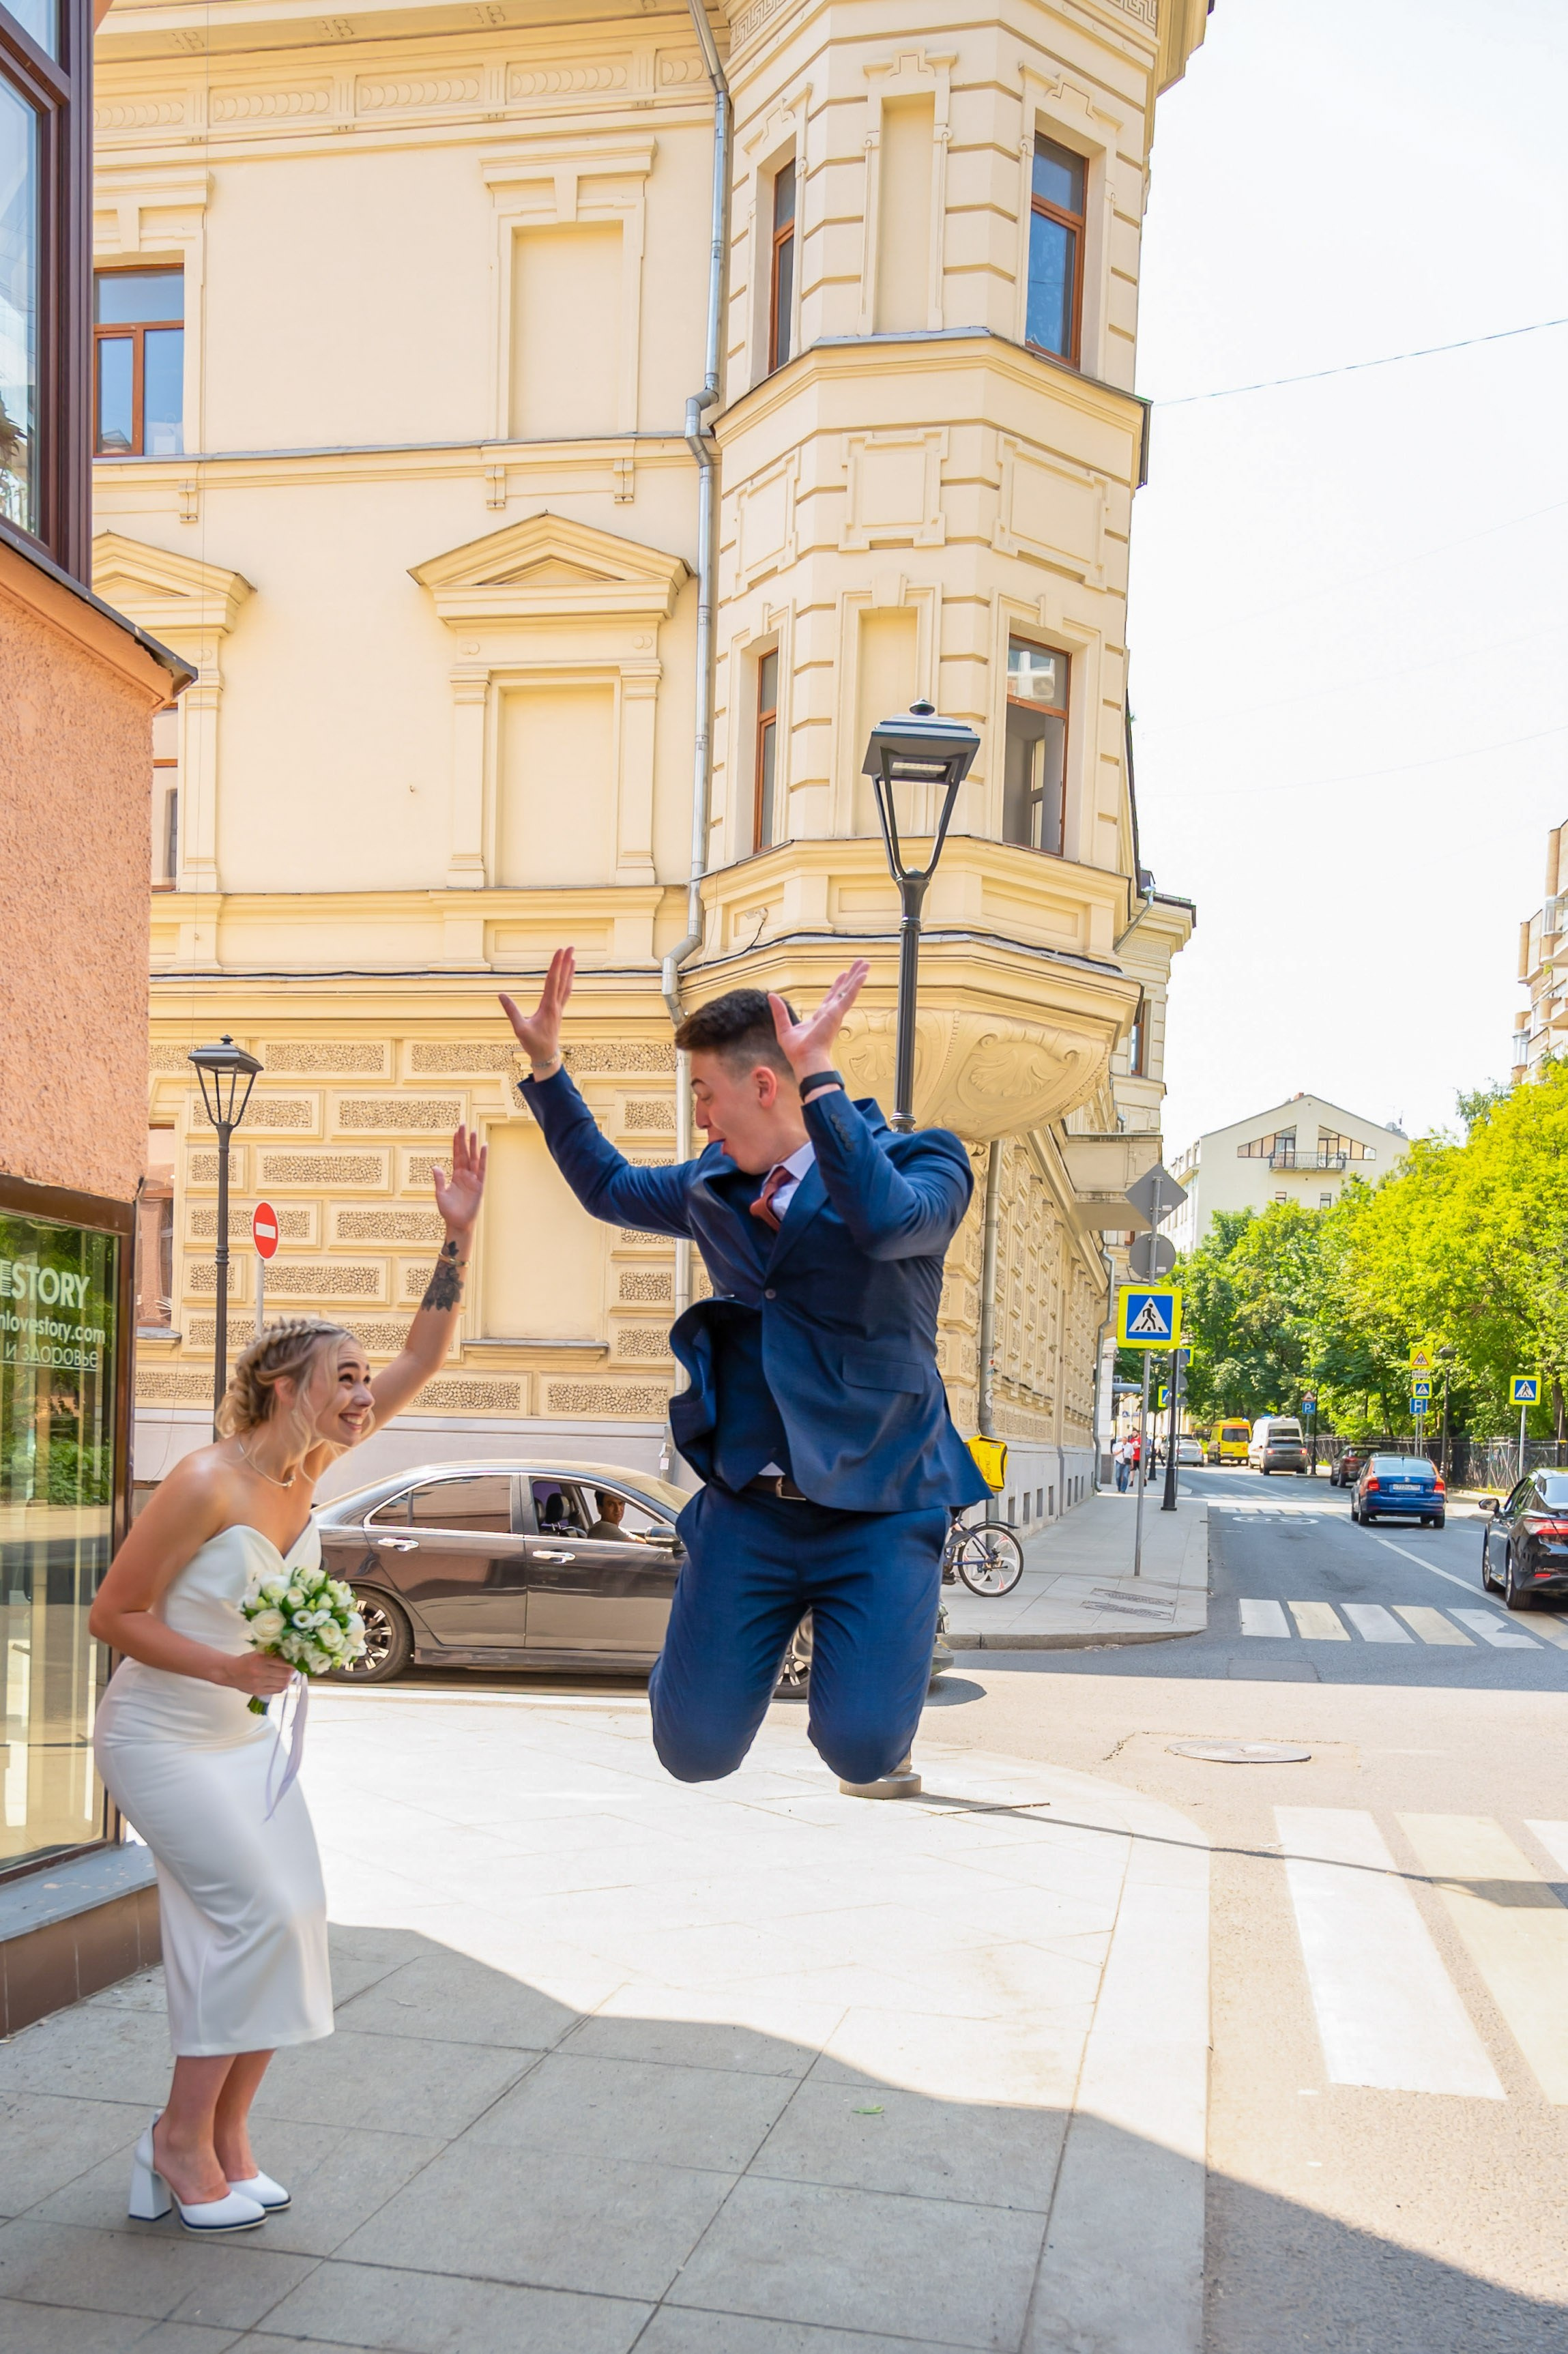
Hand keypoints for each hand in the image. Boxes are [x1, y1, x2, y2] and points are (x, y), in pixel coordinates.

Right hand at [217, 1651, 293, 1696]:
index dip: (291, 1663)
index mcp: (260, 1659)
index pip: (282, 1662)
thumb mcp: (258, 1653)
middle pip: (284, 1673)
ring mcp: (259, 1683)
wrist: (230, 1672)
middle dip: (291, 1671)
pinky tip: (282, 1682)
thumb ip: (271, 1655)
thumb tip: (289, 1657)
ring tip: (288, 1676)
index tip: (295, 1661)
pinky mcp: (258, 1691)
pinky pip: (276, 1690)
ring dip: (288, 1679)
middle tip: (293, 1669)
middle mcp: (260, 1671)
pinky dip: (282, 1686)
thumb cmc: (245, 1661)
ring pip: (282, 1683)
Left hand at [432, 1125, 485, 1238]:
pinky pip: (481, 1169)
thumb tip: (435, 1166)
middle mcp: (465, 1174)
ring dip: (473, 1145)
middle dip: (464, 1139)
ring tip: (474, 1131)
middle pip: (465, 1153)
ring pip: (473, 1158)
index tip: (456, 1130)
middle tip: (463, 1124)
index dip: (456, 1143)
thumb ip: (439, 1179)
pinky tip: (484, 1147)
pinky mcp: (479, 1185)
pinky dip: (482, 1158)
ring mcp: (473, 1179)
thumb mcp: (440, 1194)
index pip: (456, 1155)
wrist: (458, 1224)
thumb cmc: (449, 1211)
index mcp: (455, 1175)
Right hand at [500, 949, 574, 1072]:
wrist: (547, 1056)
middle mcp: (556, 1005)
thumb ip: (511, 1011)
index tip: (560, 951)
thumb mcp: (519, 1028)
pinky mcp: (558, 1012)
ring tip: (573, 957)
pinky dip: (568, 981)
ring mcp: (559, 1008)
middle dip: (566, 962)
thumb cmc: (533, 1044)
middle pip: (563, 979)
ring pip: (566, 985)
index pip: (553, 980)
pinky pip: (566, 992)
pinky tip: (569, 977)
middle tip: (571, 947)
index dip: (556, 965)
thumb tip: (501, 994)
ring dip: (569, 970)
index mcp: (548, 1006)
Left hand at [769, 960, 868, 1079]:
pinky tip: (863, 974)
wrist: (805, 1059)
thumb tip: (772, 996)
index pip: (831, 997)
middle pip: (843, 991)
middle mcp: (831, 1014)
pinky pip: (849, 996)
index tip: (843, 975)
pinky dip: (856, 985)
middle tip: (860, 965)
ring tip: (866, 964)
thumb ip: (780, 1011)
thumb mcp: (784, 1028)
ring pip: (849, 990)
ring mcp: (836, 1013)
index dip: (837, 986)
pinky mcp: (838, 1013)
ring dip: (858, 977)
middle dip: (851, 977)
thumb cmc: (797, 1051)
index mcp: (820, 1017)